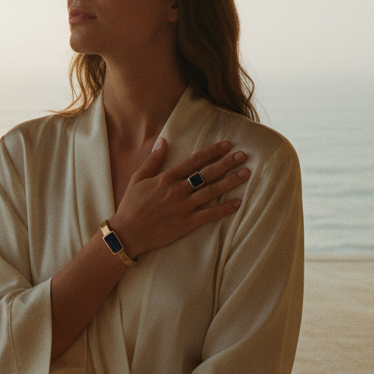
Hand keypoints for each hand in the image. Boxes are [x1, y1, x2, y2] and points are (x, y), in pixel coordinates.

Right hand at [109, 139, 248, 259]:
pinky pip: (209, 215)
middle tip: (243, 156)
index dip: (211, 152)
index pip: (194, 161)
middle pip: (206, 174)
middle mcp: (177, 190)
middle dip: (226, 163)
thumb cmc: (131, 205)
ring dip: (230, 182)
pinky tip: (238, 202)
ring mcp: (183, 207)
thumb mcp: (139, 178)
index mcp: (166, 178)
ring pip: (211, 192)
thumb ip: (153, 160)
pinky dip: (224, 209)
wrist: (127, 233)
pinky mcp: (186, 224)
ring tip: (245, 173)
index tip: (227, 145)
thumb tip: (164, 140)